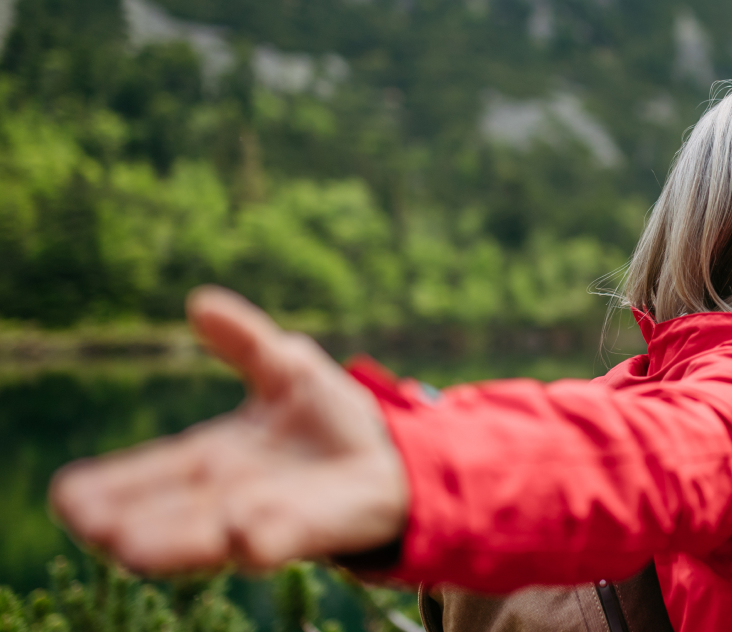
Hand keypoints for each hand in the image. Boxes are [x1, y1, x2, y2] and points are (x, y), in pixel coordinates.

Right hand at [50, 286, 408, 573]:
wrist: (399, 460)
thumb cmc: (335, 421)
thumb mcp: (288, 369)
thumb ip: (246, 342)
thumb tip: (200, 301)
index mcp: (215, 458)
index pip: (152, 473)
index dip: (113, 485)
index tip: (67, 494)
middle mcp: (231, 496)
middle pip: (168, 512)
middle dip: (128, 521)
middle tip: (86, 525)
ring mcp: (269, 517)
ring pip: (210, 534)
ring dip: (174, 543)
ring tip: (127, 547)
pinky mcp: (314, 531)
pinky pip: (283, 541)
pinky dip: (263, 541)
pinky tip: (245, 539)